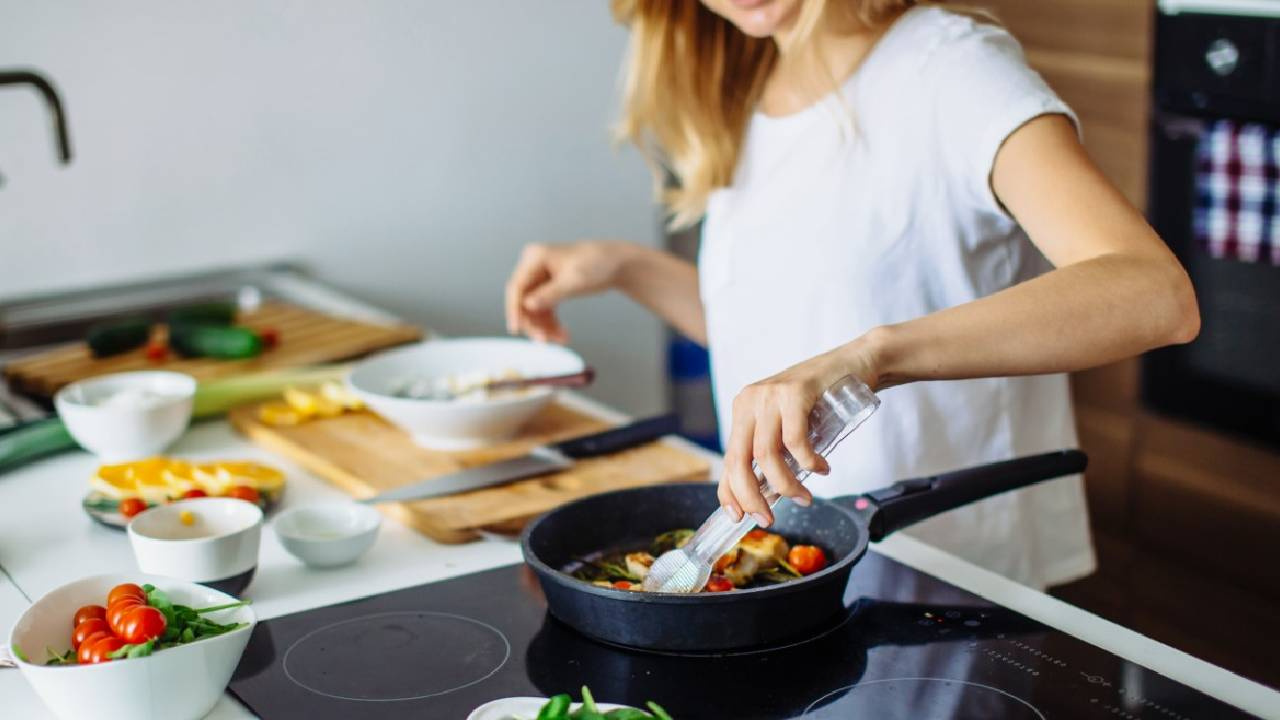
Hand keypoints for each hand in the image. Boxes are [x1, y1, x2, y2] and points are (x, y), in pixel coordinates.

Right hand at [504, 241, 632, 342]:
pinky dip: (552, 324)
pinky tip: (563, 335)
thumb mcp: (574, 281)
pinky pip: (545, 310)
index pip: (517, 286)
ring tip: (561, 340)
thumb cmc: (597, 264)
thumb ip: (550, 294)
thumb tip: (527, 305)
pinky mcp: (550, 289)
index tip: (516, 329)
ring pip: (534, 309)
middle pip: (523, 300)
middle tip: (544, 341)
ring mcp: (542, 278)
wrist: (617, 263)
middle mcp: (534, 266)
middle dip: (534, 322)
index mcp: (535, 257)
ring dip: (545, 327)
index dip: (514, 309)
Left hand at [718, 337, 882, 526]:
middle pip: (738, 460)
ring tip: (805, 497)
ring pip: (766, 455)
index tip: (738, 517)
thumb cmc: (823, 399)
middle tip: (767, 519)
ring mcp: (770, 394)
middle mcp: (750, 401)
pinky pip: (794, 440)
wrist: (855, 363)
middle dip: (751, 497)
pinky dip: (808, 462)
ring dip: (785, 485)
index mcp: (743, 410)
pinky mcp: (794, 392)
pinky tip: (821, 468)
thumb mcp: (789, 425)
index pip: (728, 458)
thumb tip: (765, 494)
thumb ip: (775, 450)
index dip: (729, 492)